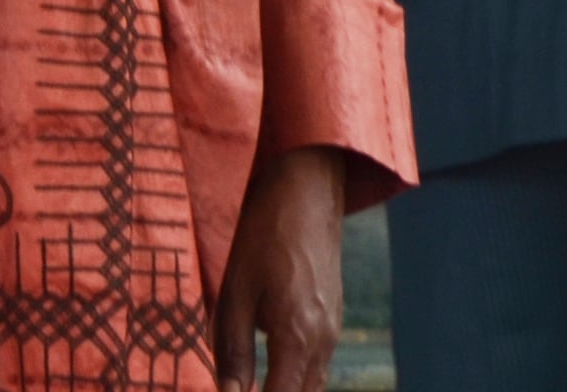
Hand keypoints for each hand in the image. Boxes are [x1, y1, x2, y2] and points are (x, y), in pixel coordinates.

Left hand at [214, 146, 346, 391]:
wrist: (306, 194)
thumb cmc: (264, 237)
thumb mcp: (235, 292)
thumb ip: (234, 349)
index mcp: (298, 336)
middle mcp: (323, 341)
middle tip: (236, 387)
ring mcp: (333, 331)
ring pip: (310, 384)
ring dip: (283, 389)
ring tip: (250, 380)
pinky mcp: (332, 320)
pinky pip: (316, 365)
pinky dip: (294, 377)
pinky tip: (269, 371)